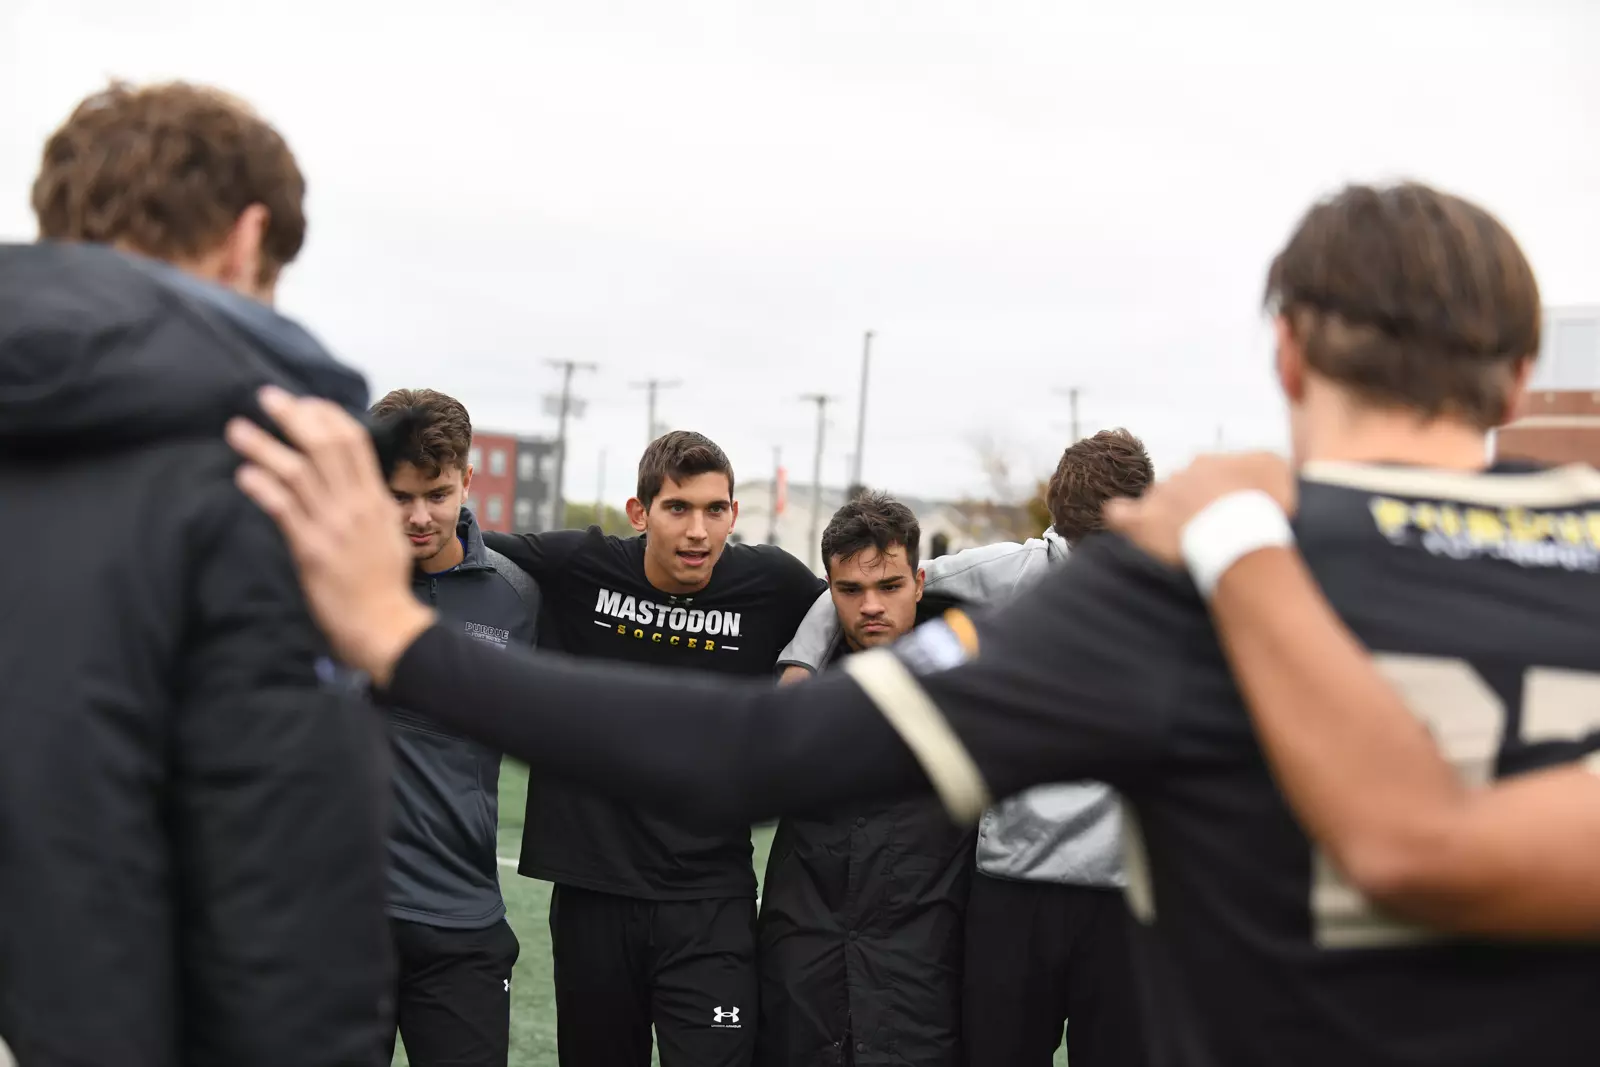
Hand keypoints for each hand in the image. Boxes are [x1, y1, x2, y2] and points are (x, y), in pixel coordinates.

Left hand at [225, 386, 433, 684]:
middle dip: (294, 417)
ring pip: (298, 473)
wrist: (385, 625)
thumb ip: (370, 509)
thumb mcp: (388, 536)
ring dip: (266, 447)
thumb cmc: (384, 587)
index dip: (327, 416)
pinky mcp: (312, 551)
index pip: (354, 443)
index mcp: (376, 500)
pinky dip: (263, 489)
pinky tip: (243, 475)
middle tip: (266, 396)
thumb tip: (355, 486)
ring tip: (237, 429)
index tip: (304, 402)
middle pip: (325, 447)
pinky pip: (284, 511)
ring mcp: (334, 527)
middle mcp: (356, 507)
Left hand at [1104, 452, 1295, 566]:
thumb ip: (1262, 462)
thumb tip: (1253, 469)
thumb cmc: (1264, 504)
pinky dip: (1122, 520)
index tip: (1228, 514)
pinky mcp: (1142, 523)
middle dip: (1191, 506)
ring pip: (1156, 502)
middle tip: (1209, 532)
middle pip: (1180, 489)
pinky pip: (1118, 514)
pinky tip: (1129, 528)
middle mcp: (1180, 475)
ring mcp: (1158, 497)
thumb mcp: (1276, 469)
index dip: (1216, 495)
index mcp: (1208, 463)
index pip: (1205, 474)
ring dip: (1164, 518)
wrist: (1239, 531)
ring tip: (1180, 541)